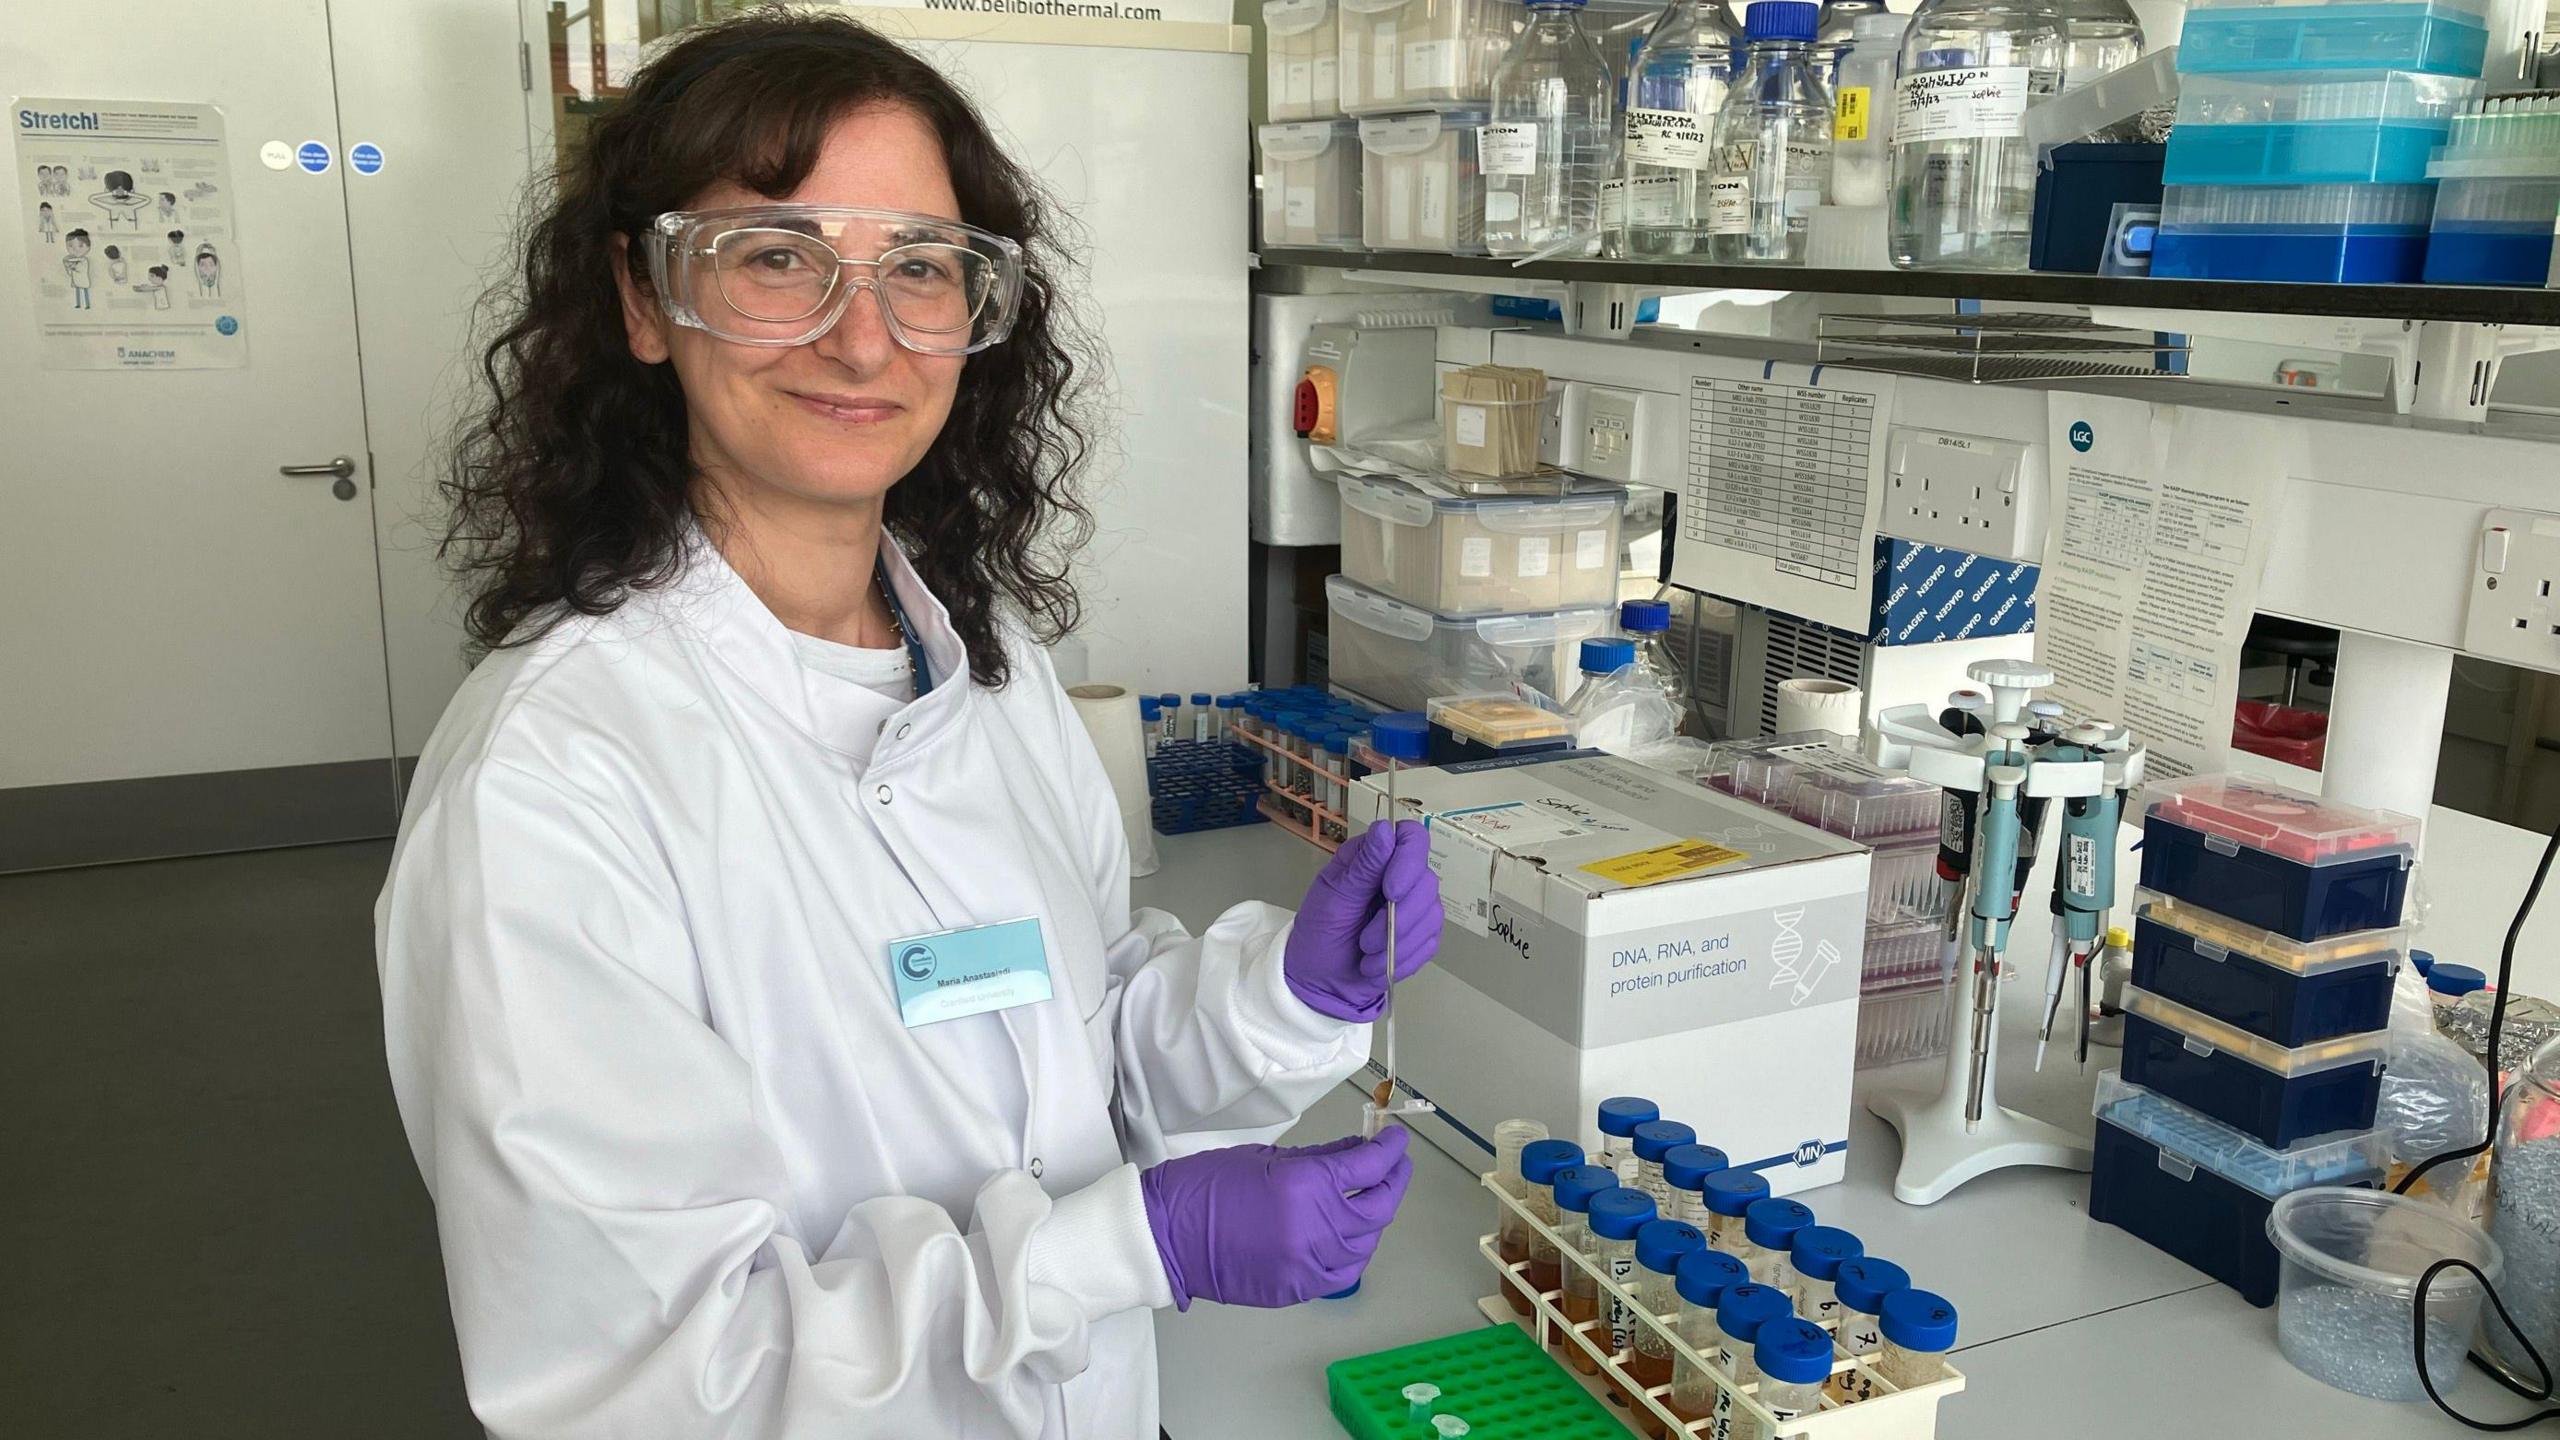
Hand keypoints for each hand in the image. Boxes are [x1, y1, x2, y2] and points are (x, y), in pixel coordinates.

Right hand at [1140, 1127, 1412, 1308]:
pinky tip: (1352, 1236)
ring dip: (1376, 1218)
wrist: (1167, 1236)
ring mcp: (1309, 1264)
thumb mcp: (1267, 1159)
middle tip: (1396, 1165)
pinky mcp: (1299, 1289)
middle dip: (1395, 1181)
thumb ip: (1320, 1158)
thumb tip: (1357, 1150)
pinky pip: (1345, 1272)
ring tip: (1373, 1199)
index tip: (1397, 1140)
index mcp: (1305, 1186)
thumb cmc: (1209, 1185)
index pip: (1368, 1168)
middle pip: (1379, 1207)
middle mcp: (1316, 1228)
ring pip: (1367, 1243)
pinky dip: (1356, 1252)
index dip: (1390, 1151)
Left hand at [1284, 819, 1441, 1022]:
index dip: (1409, 860)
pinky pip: (1429, 943)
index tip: (1390, 891)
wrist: (1321, 982)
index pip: (1412, 838)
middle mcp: (1400, 877)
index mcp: (1374, 858)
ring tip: (1366, 957)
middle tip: (1365, 941)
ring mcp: (1415, 907)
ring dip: (1396, 944)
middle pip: (1427, 880)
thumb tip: (1385, 829)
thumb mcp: (1333, 898)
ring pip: (1432, 914)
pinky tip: (1377, 966)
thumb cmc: (1319, 934)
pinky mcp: (1423, 936)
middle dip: (1398, 918)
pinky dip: (1403, 960)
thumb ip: (1363, 866)